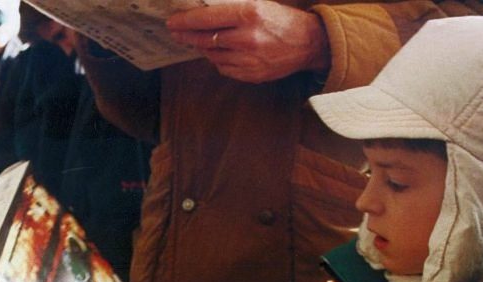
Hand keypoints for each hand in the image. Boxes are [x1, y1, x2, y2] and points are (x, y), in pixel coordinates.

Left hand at [167, 1, 329, 82]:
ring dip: (203, 47)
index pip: (207, 18)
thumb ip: (232, 9)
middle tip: (176, 32)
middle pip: (205, 38)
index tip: (173, 22)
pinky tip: (219, 52)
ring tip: (197, 40)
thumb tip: (203, 12)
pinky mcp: (251, 74)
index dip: (186, 21)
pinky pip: (224, 68)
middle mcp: (247, 37)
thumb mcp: (259, 4)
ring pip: (212, 55)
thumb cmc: (282, 20)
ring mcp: (248, 59)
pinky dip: (218, 59)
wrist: (309, 43)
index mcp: (250, 14)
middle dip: (187, 35)